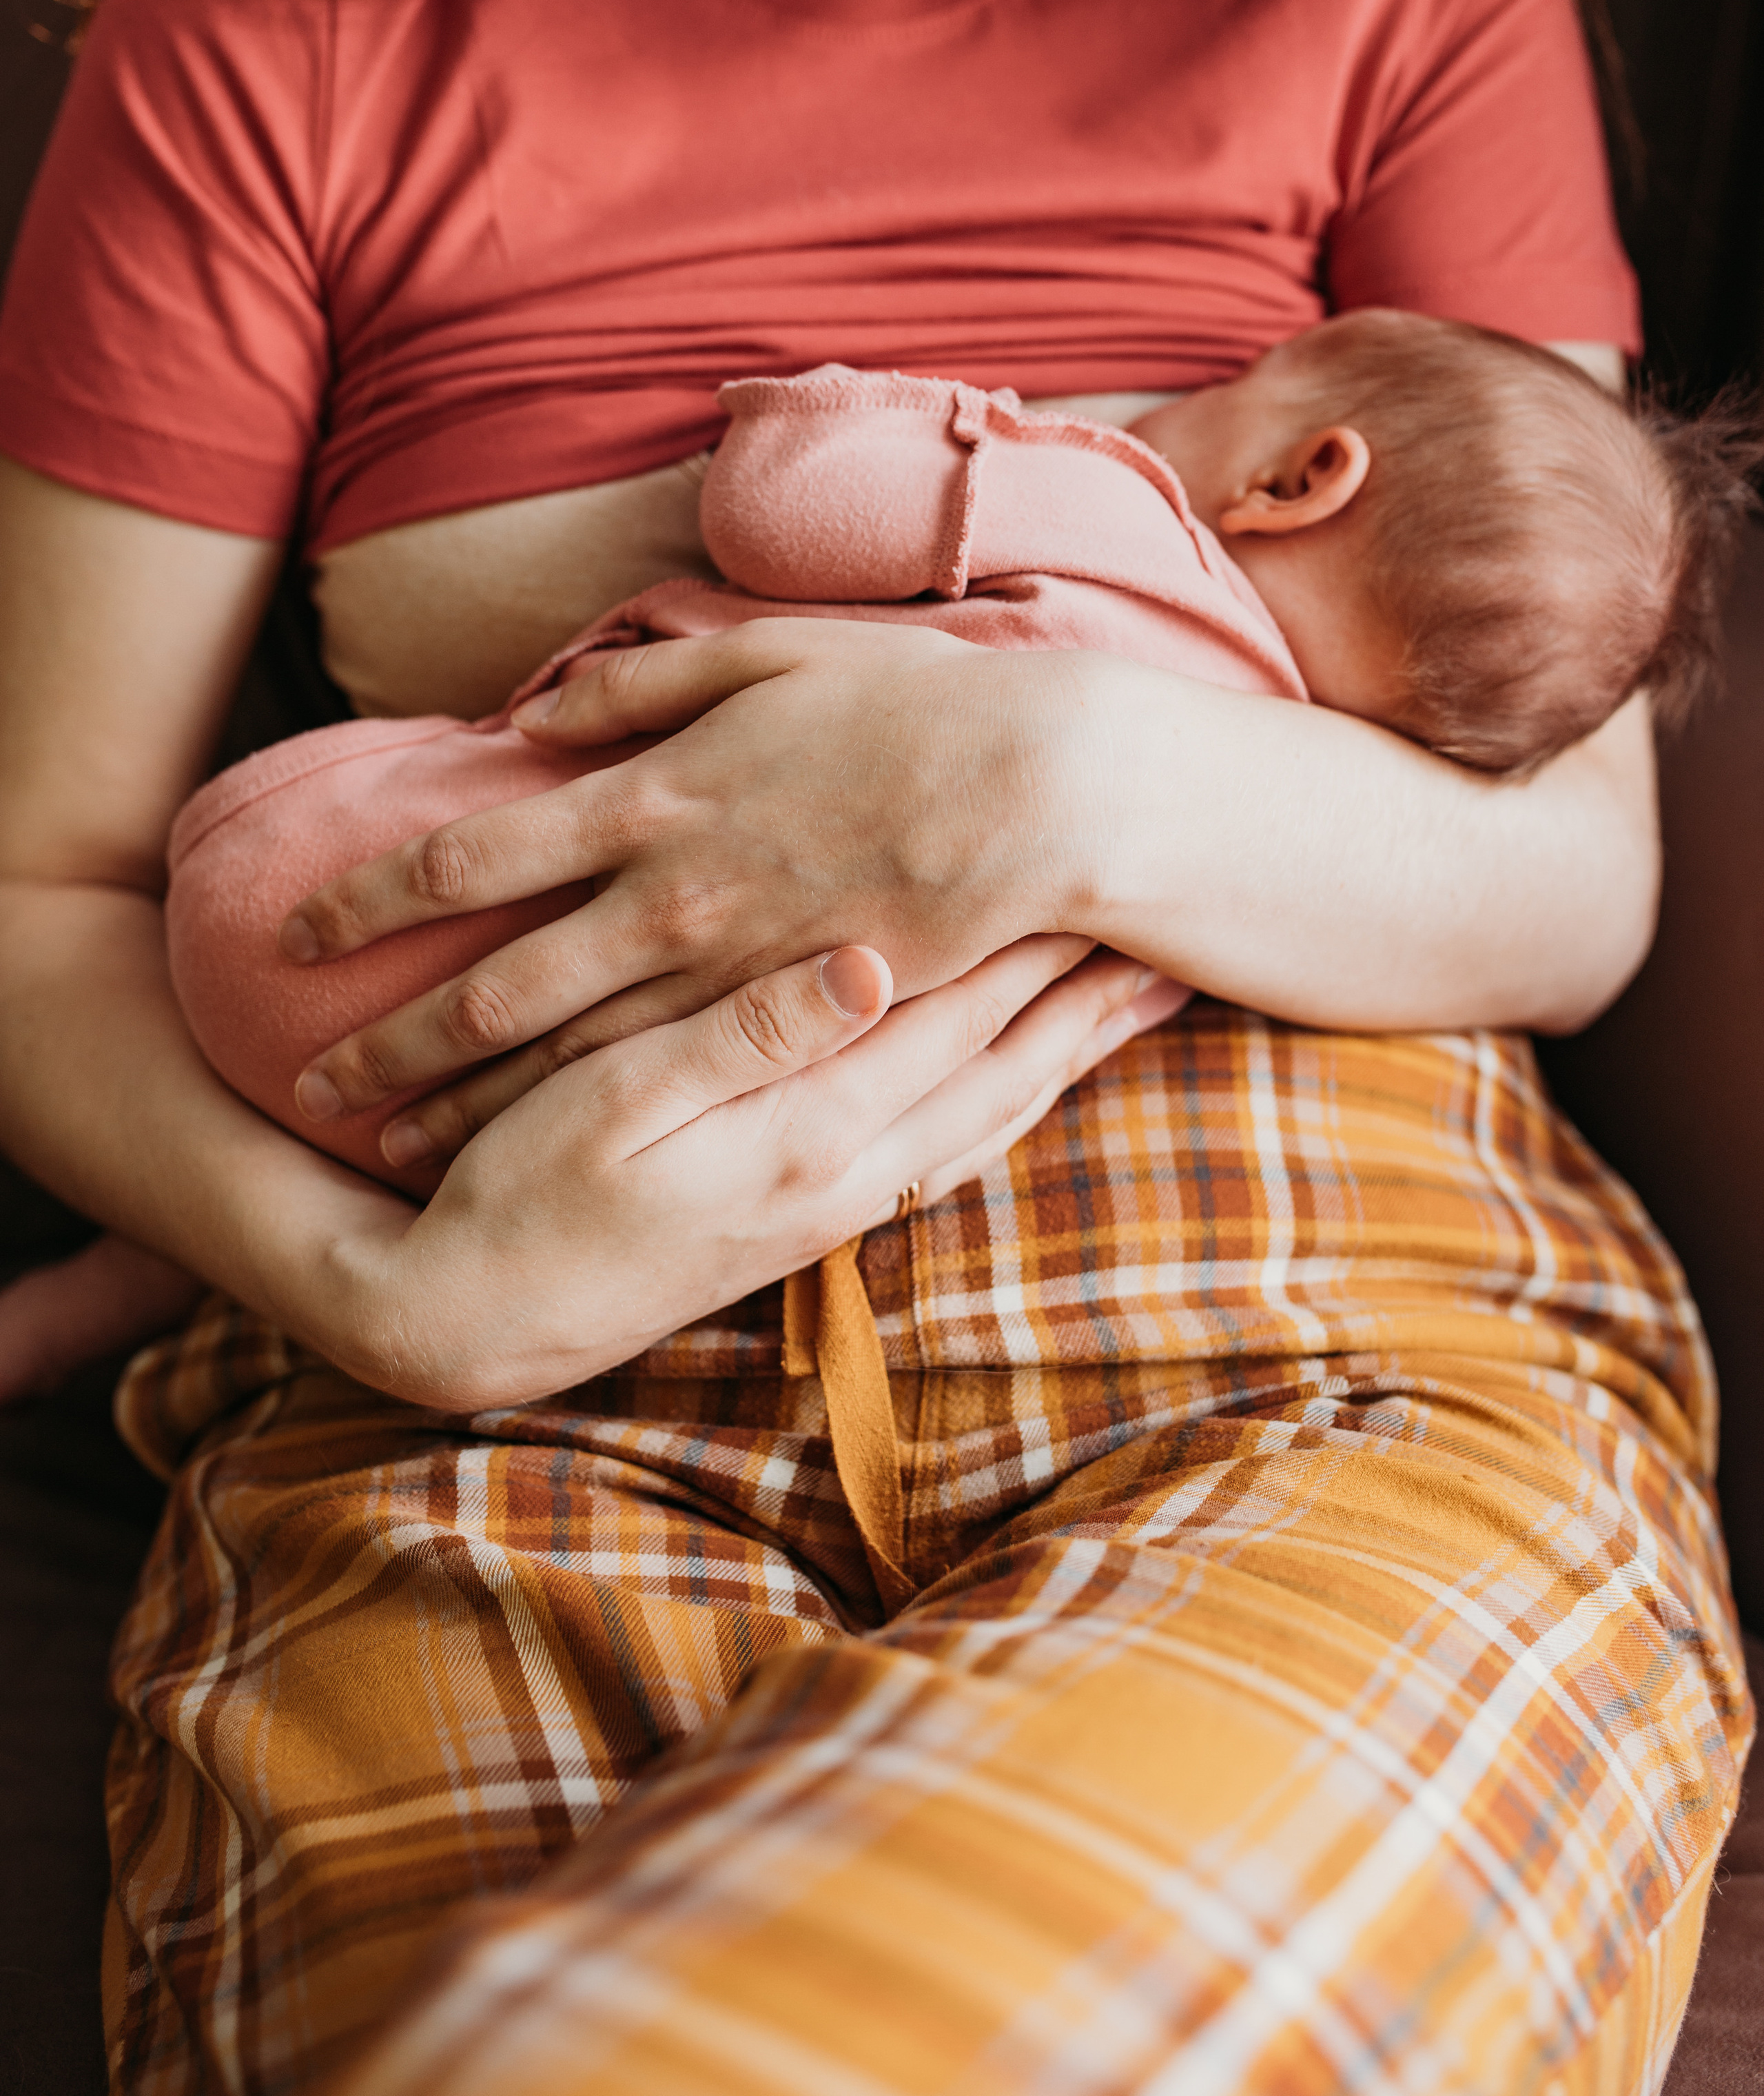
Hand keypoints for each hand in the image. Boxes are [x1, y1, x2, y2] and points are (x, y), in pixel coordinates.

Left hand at [282, 622, 1102, 1151]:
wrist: (1048, 791)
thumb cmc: (919, 707)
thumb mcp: (772, 654)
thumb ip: (646, 678)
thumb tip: (541, 709)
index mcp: (654, 797)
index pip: (468, 858)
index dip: (370, 899)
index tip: (297, 932)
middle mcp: (669, 899)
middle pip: (492, 988)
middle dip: (390, 1041)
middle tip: (311, 1084)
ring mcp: (729, 977)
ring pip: (566, 1063)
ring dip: (468, 1105)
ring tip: (386, 1144)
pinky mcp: (788, 1031)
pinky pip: (667, 1088)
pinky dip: (583, 1121)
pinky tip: (526, 1151)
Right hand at [326, 932, 1180, 1411]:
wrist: (476, 1324)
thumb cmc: (527, 1196)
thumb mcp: (617, 1106)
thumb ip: (746, 1036)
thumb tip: (869, 964)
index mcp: (812, 1132)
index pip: (960, 1023)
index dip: (1041, 949)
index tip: (1118, 876)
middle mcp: (849, 1176)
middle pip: (1003, 1073)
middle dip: (1090, 1004)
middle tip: (1178, 933)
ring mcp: (836, 1206)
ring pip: (988, 1116)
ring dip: (1065, 1054)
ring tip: (1134, 999)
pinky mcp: (811, 1221)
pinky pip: (946, 1153)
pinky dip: (1004, 1102)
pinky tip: (1022, 1076)